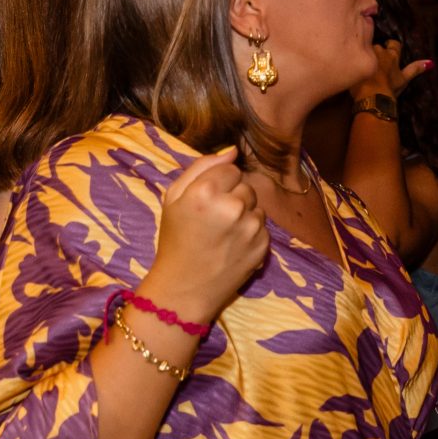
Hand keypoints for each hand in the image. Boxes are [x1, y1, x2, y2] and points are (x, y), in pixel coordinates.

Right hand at [143, 148, 267, 326]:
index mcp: (206, 190)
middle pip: (246, 186)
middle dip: (233, 198)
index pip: (230, 168)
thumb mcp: (173, 197)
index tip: (206, 201)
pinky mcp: (263, 246)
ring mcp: (251, 228)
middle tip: (213, 220)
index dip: (218, 184)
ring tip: (223, 234)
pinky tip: (233, 247)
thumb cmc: (175, 239)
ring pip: (256, 207)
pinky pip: (262, 227)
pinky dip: (251, 234)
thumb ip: (202, 167)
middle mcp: (233, 206)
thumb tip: (232, 151)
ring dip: (244, 216)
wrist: (184, 288)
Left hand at [353, 38, 431, 106]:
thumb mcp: (404, 79)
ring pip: (365, 51)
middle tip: (377, 66)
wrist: (371, 97)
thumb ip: (415, 69)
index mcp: (392, 54)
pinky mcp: (353, 61)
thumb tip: (430, 63)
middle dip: (377, 53)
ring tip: (366, 69)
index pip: (393, 43)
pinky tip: (355, 70)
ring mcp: (364, 55)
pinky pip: (353, 58)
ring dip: (366, 57)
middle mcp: (378, 50)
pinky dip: (354, 62)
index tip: (390, 55)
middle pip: (378, 47)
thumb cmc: (390, 88)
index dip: (392, 48)